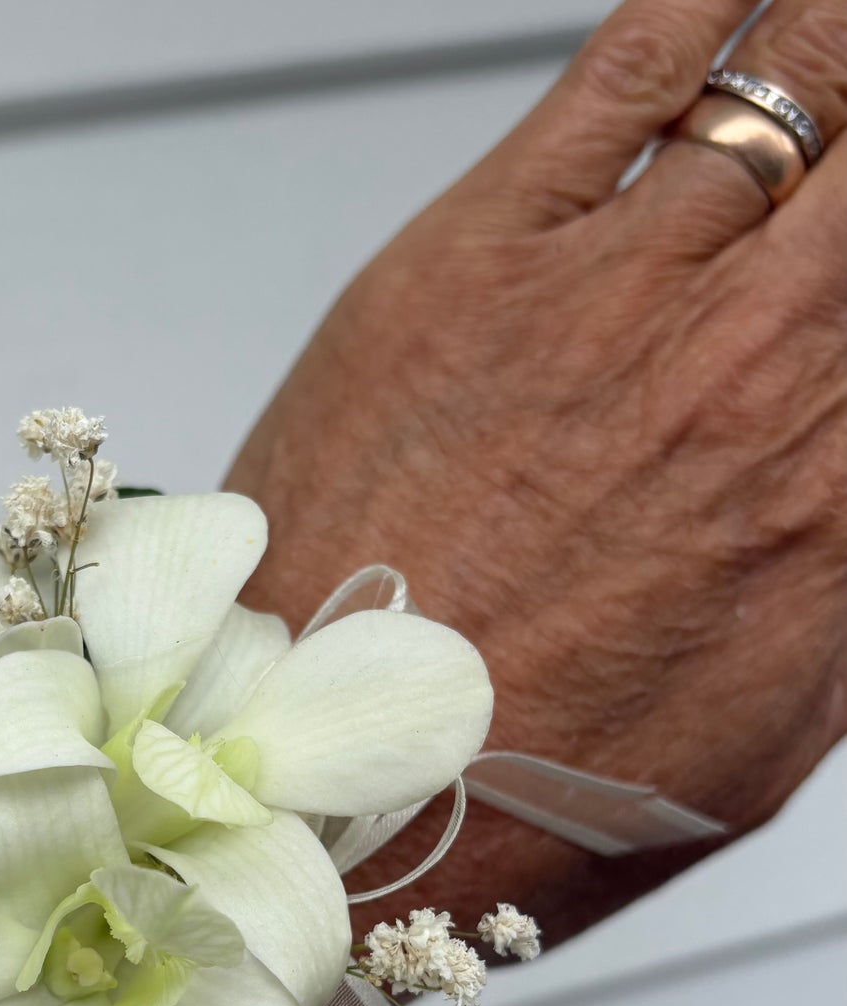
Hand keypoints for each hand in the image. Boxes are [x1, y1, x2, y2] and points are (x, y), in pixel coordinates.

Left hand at [229, 0, 844, 935]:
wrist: (340, 795)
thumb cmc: (534, 785)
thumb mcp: (771, 728)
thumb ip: (845, 578)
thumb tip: (843, 491)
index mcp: (839, 492)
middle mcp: (761, 367)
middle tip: (840, 151)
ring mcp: (619, 295)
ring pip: (802, 72)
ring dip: (827, 47)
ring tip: (823, 49)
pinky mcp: (479, 258)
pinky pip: (633, 61)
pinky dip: (712, 1)